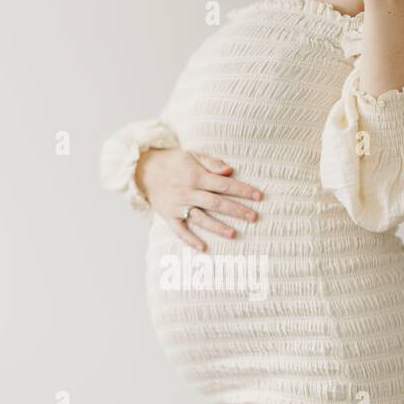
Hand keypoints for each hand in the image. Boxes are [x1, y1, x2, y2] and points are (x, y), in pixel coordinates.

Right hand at [135, 147, 261, 251]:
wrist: (144, 169)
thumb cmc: (174, 162)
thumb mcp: (192, 155)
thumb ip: (212, 163)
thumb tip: (230, 170)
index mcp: (196, 176)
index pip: (224, 184)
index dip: (243, 190)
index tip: (259, 196)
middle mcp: (188, 192)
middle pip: (216, 203)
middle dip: (236, 210)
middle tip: (254, 218)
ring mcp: (178, 205)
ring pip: (200, 218)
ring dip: (217, 226)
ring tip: (233, 234)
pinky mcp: (168, 216)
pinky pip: (179, 230)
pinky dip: (190, 239)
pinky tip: (203, 247)